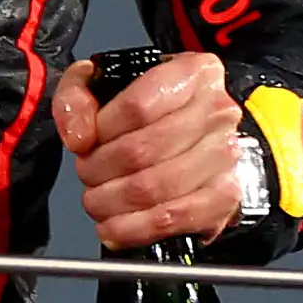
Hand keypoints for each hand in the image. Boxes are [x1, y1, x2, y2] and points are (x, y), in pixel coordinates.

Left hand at [53, 51, 244, 250]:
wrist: (198, 137)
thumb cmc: (150, 107)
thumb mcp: (104, 83)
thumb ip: (76, 96)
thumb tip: (78, 136)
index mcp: (194, 73)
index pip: (137, 106)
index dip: (101, 130)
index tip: (85, 142)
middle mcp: (218, 112)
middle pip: (141, 150)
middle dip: (99, 169)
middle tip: (86, 174)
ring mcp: (226, 157)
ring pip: (154, 188)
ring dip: (112, 201)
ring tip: (96, 201)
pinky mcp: (224, 197)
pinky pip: (174, 219)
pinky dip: (134, 229)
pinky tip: (113, 228)